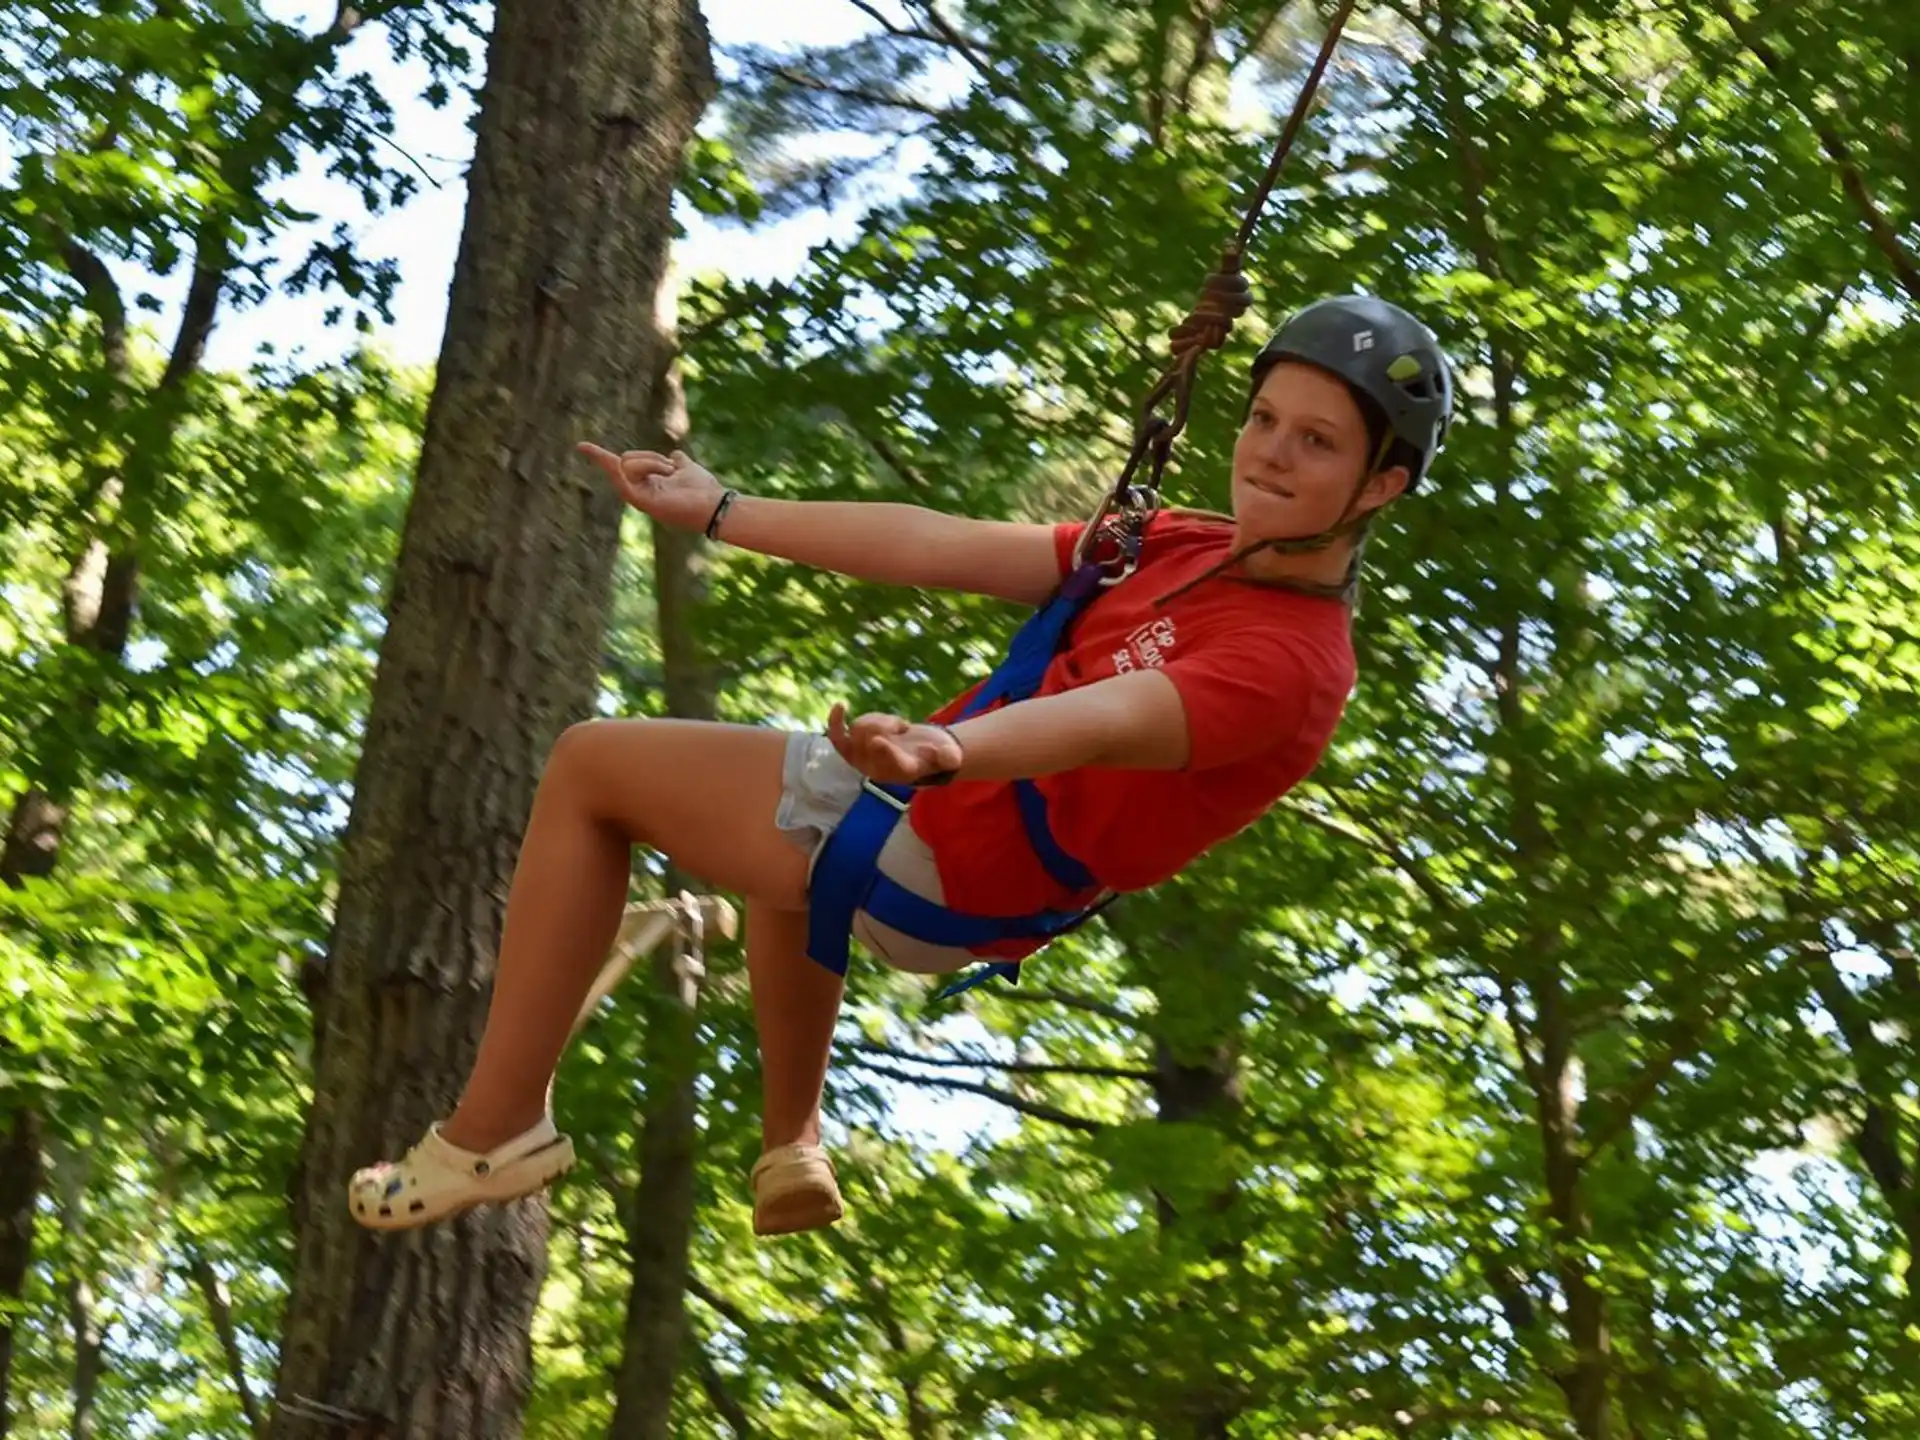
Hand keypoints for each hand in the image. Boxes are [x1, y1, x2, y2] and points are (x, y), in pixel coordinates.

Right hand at [578, 443, 725, 531]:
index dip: (600, 456)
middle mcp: (639, 493)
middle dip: (651, 456)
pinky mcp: (642, 502)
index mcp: (646, 484)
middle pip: (626, 459)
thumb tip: (675, 454)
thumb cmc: (704, 490)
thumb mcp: (687, 468)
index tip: (580, 446)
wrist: (715, 505)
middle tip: (673, 469)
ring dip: (654, 462)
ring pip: (628, 464)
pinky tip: (643, 467)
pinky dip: (634, 468)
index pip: (619, 466)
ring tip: (672, 475)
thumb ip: (678, 461)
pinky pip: (626, 480)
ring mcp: (639, 499)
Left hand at [826, 704, 962, 785]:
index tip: (881, 740)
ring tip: (894, 726)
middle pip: (869, 740)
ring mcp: (861, 757)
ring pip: (859, 729)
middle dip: (884, 725)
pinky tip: (840, 705)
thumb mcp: (948, 756)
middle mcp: (877, 768)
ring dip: (877, 720)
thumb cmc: (935, 754)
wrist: (918, 754)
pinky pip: (838, 734)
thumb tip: (949, 756)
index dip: (884, 752)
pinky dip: (836, 721)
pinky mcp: (853, 745)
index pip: (890, 763)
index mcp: (901, 771)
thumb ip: (948, 757)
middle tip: (901, 727)